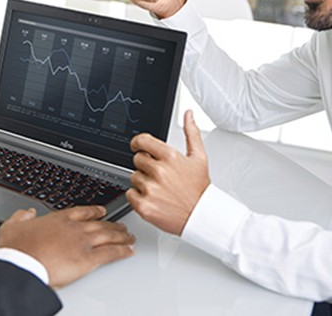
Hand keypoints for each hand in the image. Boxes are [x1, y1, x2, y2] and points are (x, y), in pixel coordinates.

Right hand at [0, 206, 134, 287]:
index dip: (95, 211)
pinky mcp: (88, 259)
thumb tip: (26, 213)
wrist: (23, 265)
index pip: (83, 211)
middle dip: (114, 225)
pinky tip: (129, 251)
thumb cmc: (17, 249)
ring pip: (109, 236)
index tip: (103, 211)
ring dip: (122, 236)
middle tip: (122, 226)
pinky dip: (122, 251)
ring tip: (130, 236)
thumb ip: (21, 217)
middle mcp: (74, 228)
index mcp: (59, 219)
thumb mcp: (12, 226)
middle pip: (100, 224)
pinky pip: (110, 253)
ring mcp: (83, 242)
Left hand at [126, 110, 209, 234]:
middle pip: (137, 159)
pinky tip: (153, 198)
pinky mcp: (144, 205)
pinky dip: (138, 196)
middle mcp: (159, 171)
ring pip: (133, 177)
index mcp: (170, 157)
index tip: (137, 146)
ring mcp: (150, 189)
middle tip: (159, 175)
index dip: (137, 143)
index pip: (142, 141)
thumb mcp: (199, 157)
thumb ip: (191, 133)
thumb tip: (188, 115)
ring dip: (142, 182)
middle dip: (146, 165)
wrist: (201, 216)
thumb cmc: (199, 188)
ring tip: (159, 188)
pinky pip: (130, 194)